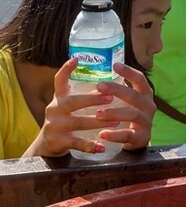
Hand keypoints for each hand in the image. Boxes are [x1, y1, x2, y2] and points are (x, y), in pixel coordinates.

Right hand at [23, 60, 154, 156]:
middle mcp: (54, 109)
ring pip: (78, 122)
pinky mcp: (57, 141)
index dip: (66, 69)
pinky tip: (102, 147)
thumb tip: (110, 84)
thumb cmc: (66, 121)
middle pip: (72, 102)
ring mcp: (54, 125)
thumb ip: (85, 96)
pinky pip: (76, 142)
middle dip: (92, 99)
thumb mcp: (71, 107)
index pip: (59, 81)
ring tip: (116, 122)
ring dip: (98, 122)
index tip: (76, 59)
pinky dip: (90, 145)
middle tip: (111, 97)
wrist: (48, 145)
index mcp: (59, 98)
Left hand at [97, 63, 155, 150]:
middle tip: (99, 86)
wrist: (135, 142)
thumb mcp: (125, 102)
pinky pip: (128, 135)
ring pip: (133, 114)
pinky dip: (115, 135)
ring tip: (97, 114)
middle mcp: (148, 106)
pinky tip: (102, 134)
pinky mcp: (142, 137)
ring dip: (114, 113)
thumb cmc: (126, 117)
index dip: (129, 72)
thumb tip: (93, 77)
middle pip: (134, 95)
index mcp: (144, 95)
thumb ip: (115, 92)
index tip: (114, 65)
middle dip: (117, 90)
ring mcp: (146, 122)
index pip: (140, 79)